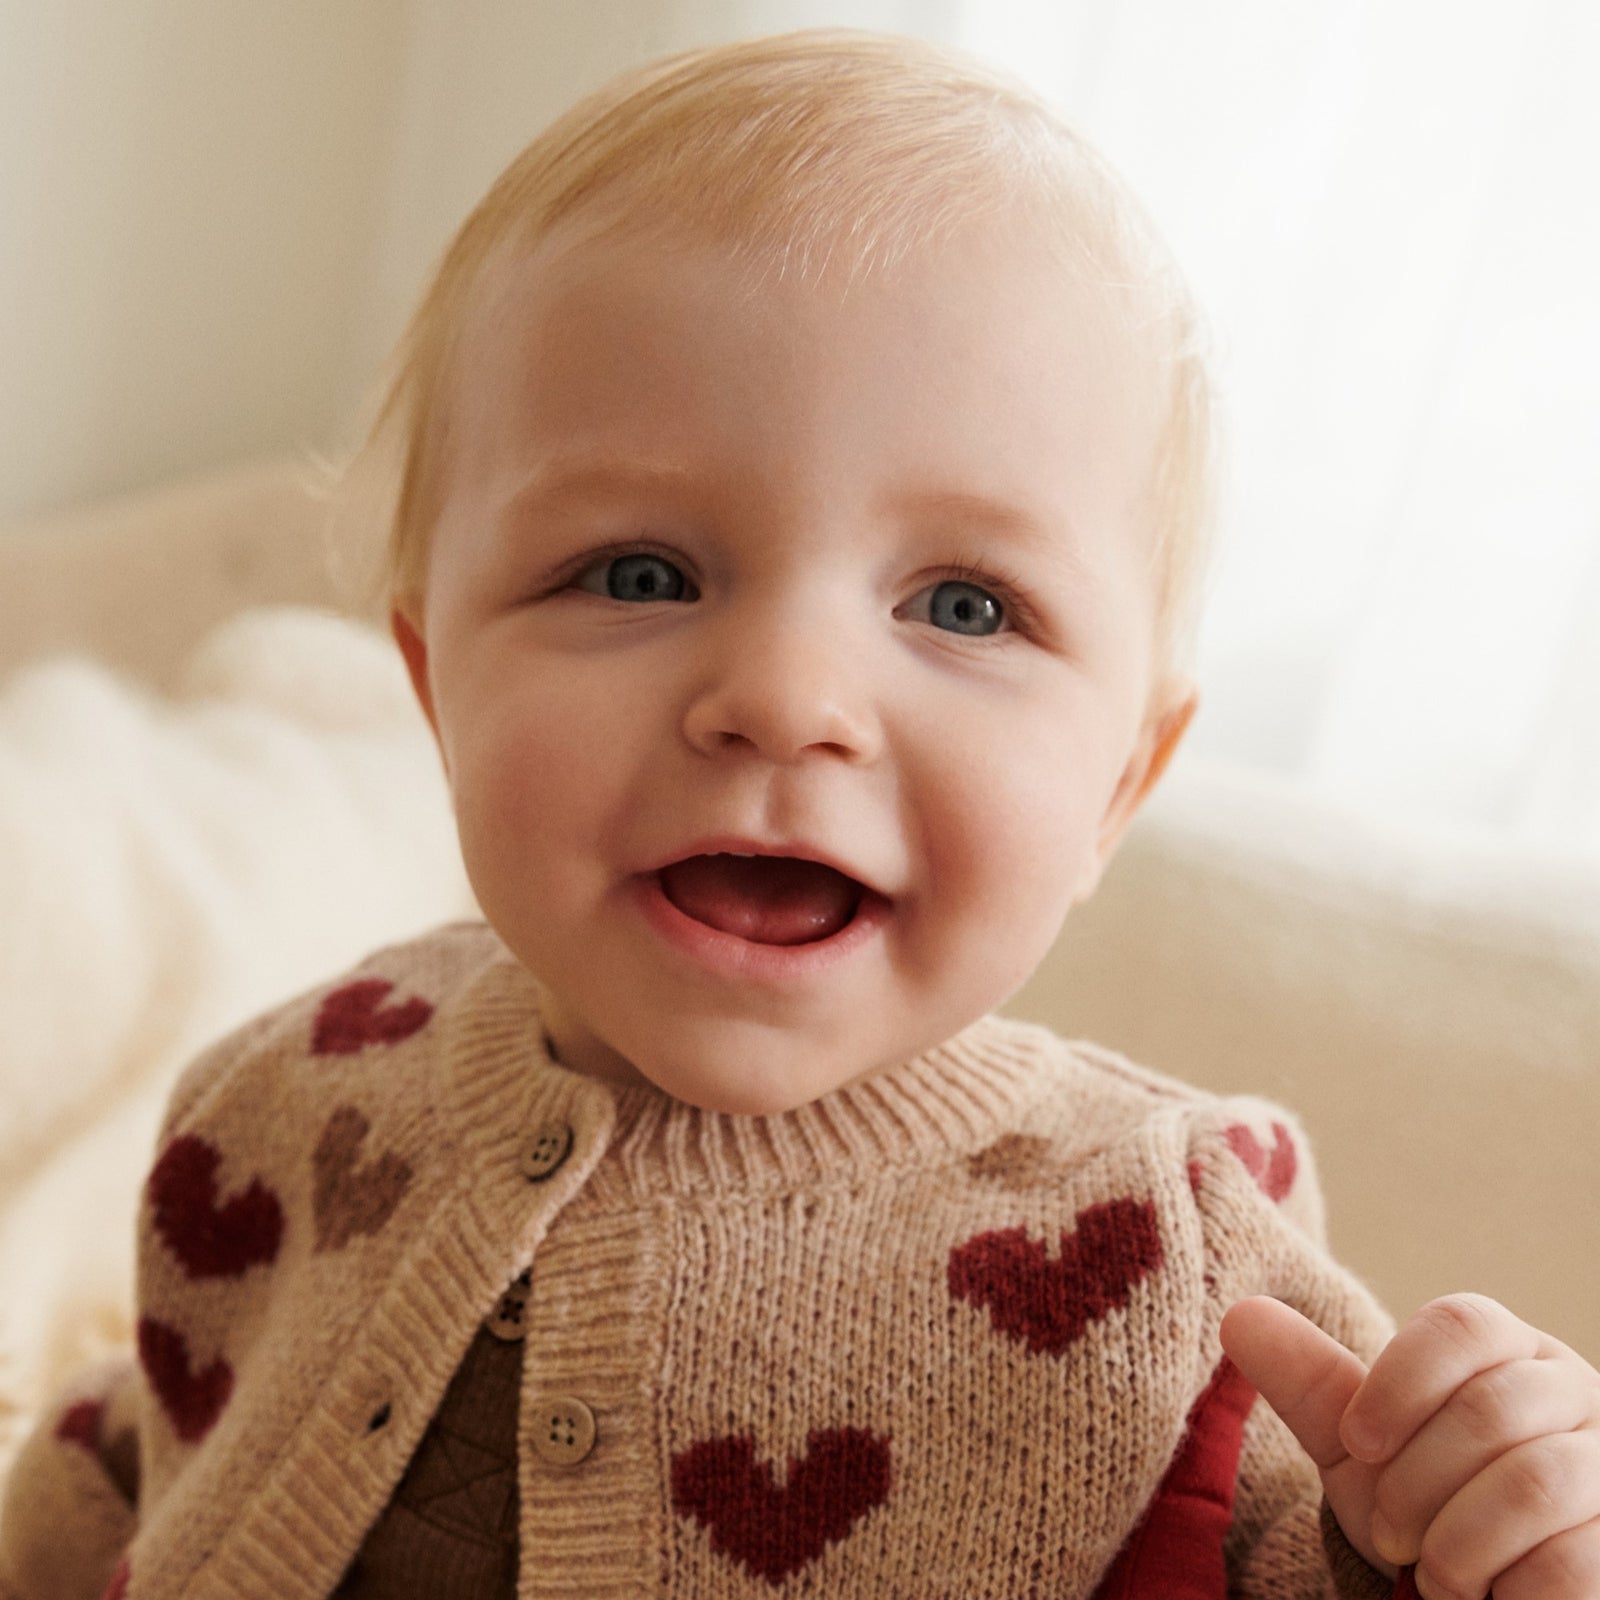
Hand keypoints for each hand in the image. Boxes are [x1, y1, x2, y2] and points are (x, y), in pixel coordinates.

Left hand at [1220, 1293, 1599, 1599]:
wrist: (1480, 1599)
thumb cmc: (1428, 1510)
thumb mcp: (1362, 1449)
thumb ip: (1311, 1384)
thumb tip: (1238, 1313)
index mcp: (1509, 1352)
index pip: (1463, 1324)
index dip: (1400, 1383)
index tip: (1356, 1443)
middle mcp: (1573, 1394)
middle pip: (1489, 1408)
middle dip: (1416, 1482)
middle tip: (1392, 1533)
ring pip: (1532, 1481)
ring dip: (1457, 1541)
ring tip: (1435, 1570)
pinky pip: (1571, 1558)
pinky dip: (1508, 1587)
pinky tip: (1491, 1598)